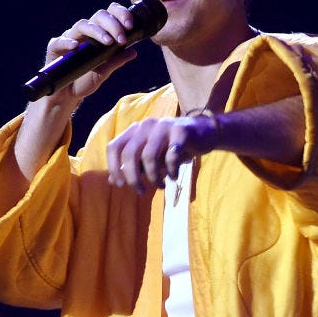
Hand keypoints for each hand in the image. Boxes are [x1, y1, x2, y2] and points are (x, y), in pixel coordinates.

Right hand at [43, 2, 137, 101]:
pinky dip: (67, 42)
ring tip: (108, 42)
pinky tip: (75, 46)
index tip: (131, 26)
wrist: (67, 95)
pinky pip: (60, 41)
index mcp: (98, 33)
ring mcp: (69, 38)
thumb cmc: (85, 80)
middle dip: (113, 24)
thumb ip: (117, 61)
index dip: (121, 15)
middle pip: (99, 16)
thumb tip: (133, 52)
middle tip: (122, 39)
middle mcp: (84, 32)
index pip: (110, 15)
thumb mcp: (104, 72)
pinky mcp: (55, 48)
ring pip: (82, 25)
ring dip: (97, 31)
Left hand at [106, 113, 220, 193]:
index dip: (114, 167)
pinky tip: (174, 176)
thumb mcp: (151, 157)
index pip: (114, 147)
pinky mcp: (181, 131)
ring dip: (153, 176)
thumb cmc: (173, 146)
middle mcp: (146, 125)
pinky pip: (171, 155)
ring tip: (160, 185)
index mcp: (135, 130)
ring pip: (149, 156)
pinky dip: (171, 170)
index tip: (121, 184)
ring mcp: (164, 126)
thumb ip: (133, 166)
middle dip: (133, 177)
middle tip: (141, 191)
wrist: (204, 133)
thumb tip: (113, 181)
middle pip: (130, 153)